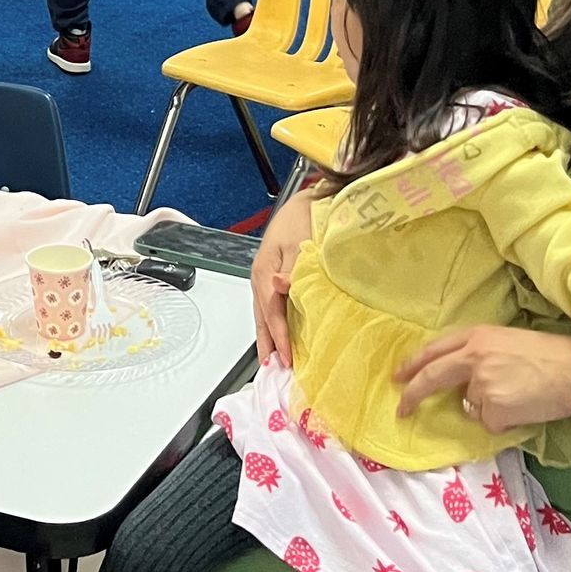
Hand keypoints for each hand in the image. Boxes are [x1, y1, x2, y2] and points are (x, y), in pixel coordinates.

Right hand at [251, 190, 314, 364]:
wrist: (308, 199)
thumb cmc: (304, 217)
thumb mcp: (299, 242)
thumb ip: (291, 268)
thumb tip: (279, 289)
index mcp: (264, 271)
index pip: (271, 313)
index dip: (279, 338)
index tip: (287, 360)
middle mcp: (262, 277)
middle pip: (262, 317)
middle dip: (266, 345)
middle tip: (272, 372)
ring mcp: (267, 277)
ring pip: (265, 314)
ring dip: (268, 336)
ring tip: (273, 360)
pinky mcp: (276, 276)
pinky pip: (272, 306)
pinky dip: (275, 324)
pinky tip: (281, 334)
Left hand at [395, 325, 570, 432]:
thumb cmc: (548, 355)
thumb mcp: (506, 341)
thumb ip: (478, 354)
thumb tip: (461, 381)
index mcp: (476, 336)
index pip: (434, 349)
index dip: (413, 363)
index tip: (398, 376)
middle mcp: (473, 357)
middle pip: (432, 376)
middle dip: (413, 394)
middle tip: (402, 409)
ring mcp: (481, 383)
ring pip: (471, 406)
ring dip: (489, 408)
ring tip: (520, 395)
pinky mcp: (493, 408)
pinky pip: (489, 422)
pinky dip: (503, 421)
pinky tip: (524, 407)